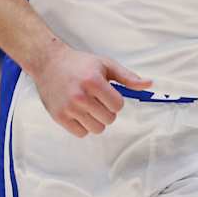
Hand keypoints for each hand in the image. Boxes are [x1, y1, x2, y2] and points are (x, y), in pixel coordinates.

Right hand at [32, 41, 149, 136]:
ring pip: (97, 129)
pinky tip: (78, 112)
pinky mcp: (59, 117)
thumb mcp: (105, 65)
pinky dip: (83, 126)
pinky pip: (82, 133)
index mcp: (93, 81)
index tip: (106, 92)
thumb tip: (149, 84)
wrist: (48, 63)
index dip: (115, 100)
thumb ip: (127, 77)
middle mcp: (80, 96)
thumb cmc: (80, 64)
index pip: (118, 105)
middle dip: (106, 110)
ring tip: (88, 106)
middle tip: (96, 98)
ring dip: (96, 120)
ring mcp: (68, 108)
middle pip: (109, 119)